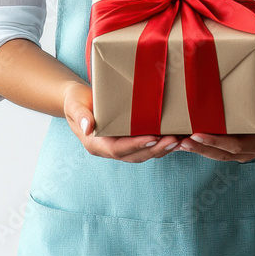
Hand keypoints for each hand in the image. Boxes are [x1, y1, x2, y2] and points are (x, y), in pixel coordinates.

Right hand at [64, 81, 181, 162]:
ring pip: (143, 154)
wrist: (78, 101)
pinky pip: (145, 148)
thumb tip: (87, 127)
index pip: (118, 149)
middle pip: (134, 156)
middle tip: (174, 140)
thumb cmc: (76, 100)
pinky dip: (160, 145)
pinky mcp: (128, 142)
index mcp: (95, 144)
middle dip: (155, 149)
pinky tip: (175, 139)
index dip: (136, 145)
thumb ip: (81, 114)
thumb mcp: (74, 104)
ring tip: (179, 141)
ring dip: (161, 150)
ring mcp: (119, 148)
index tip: (153, 137)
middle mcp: (108, 150)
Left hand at [176, 82, 254, 161]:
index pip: (235, 146)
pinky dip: (200, 146)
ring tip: (178, 143)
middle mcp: (250, 152)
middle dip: (200, 149)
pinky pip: (215, 149)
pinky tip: (184, 141)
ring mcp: (241, 152)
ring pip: (216, 154)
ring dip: (197, 150)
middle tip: (180, 142)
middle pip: (222, 154)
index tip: (197, 136)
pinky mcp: (232, 148)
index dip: (216, 142)